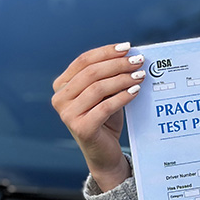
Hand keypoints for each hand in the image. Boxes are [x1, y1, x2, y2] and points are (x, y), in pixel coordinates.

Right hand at [51, 42, 145, 191]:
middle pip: (91, 73)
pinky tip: (136, 91)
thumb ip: (109, 75)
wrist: (104, 152)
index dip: (106, 52)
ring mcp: (67, 115)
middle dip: (117, 64)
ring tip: (140, 75)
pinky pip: (105, 107)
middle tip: (138, 61)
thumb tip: (130, 55)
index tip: (127, 47)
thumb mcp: (104, 93)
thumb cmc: (105, 119)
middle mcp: (60, 99)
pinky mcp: (81, 128)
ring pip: (98, 88)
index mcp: (62, 86)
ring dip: (122, 79)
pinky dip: (122, 97)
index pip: (83, 61)